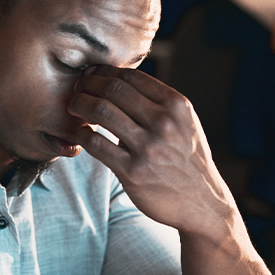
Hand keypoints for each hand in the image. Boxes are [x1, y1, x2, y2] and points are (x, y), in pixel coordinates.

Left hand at [68, 65, 236, 236]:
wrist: (201, 202)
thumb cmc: (185, 158)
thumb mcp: (183, 122)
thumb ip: (157, 102)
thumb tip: (118, 79)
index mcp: (176, 105)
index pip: (130, 76)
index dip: (103, 72)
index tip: (90, 75)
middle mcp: (164, 123)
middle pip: (111, 89)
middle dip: (87, 84)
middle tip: (77, 89)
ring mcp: (148, 148)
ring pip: (100, 111)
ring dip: (79, 104)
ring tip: (73, 107)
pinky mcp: (132, 172)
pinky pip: (95, 144)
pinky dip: (81, 134)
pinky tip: (80, 134)